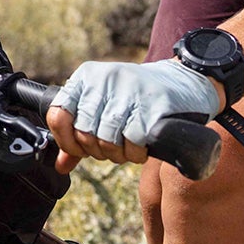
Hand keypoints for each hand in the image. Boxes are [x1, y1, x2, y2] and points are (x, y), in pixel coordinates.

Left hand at [45, 57, 225, 172]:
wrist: (185, 81)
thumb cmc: (140, 97)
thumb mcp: (105, 107)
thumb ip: (78, 135)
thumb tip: (59, 166)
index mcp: (86, 77)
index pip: (58, 115)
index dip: (67, 141)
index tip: (81, 150)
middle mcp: (103, 80)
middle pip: (84, 133)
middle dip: (98, 151)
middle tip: (114, 149)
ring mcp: (128, 91)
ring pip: (107, 140)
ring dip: (118, 154)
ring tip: (129, 148)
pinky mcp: (151, 105)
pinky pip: (132, 141)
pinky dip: (136, 153)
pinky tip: (142, 148)